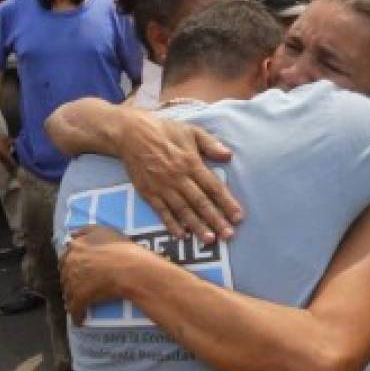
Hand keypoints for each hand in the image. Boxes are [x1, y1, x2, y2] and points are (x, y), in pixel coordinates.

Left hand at [60, 224, 132, 324]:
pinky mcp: (79, 299)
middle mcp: (70, 264)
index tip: (80, 268)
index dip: (73, 264)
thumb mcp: (105, 230)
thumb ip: (86, 230)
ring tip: (82, 301)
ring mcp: (73, 282)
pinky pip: (75, 310)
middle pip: (65, 275)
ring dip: (73, 297)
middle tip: (82, 284)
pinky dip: (77, 315)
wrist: (131, 269)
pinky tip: (81, 321)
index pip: (66, 257)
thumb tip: (73, 234)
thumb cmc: (122, 249)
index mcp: (75, 248)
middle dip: (71, 280)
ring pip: (68, 292)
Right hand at [118, 109, 241, 242]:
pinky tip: (181, 236)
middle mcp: (178, 178)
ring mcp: (162, 187)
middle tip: (228, 235)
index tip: (238, 217)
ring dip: (197, 226)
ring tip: (209, 240)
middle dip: (215, 220)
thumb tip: (228, 155)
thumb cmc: (165, 131)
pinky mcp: (148, 193)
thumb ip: (211, 144)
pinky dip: (171, 224)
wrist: (131, 134)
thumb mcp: (191, 131)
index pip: (213, 187)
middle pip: (200, 202)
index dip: (227, 203)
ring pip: (183, 210)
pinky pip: (162, 212)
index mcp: (191, 163)